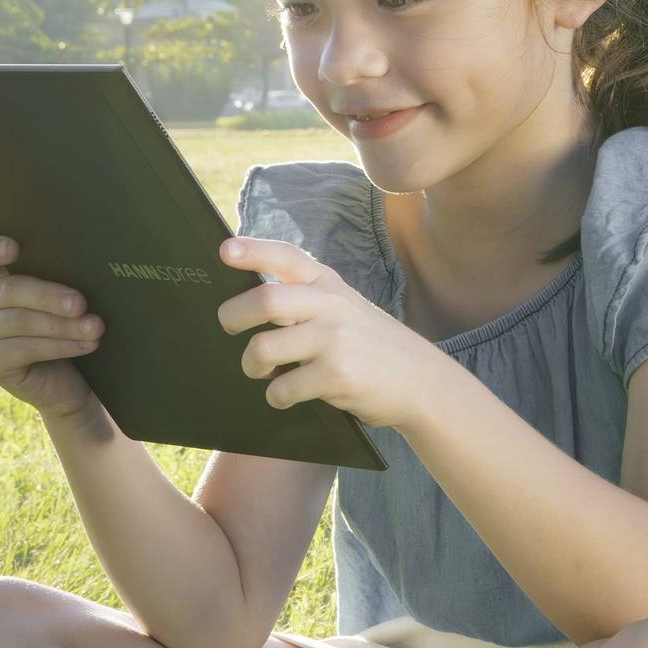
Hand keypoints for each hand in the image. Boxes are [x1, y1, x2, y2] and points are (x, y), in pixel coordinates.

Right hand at [0, 234, 106, 421]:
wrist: (68, 376)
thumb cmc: (68, 321)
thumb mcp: (62, 294)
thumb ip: (59, 274)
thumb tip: (86, 263)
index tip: (13, 249)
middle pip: (10, 289)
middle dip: (49, 296)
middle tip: (80, 303)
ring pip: (22, 321)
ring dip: (63, 325)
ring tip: (95, 327)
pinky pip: (27, 349)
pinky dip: (61, 346)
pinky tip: (87, 344)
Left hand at [214, 235, 454, 432]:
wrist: (421, 382)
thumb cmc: (373, 346)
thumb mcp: (346, 308)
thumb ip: (307, 300)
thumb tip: (249, 305)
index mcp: (330, 285)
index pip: (287, 258)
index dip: (253, 251)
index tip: (225, 251)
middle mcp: (331, 305)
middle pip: (264, 300)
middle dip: (232, 316)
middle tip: (229, 327)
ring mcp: (334, 340)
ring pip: (263, 348)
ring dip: (251, 365)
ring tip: (260, 371)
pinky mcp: (336, 375)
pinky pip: (282, 387)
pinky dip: (276, 396)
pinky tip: (286, 396)